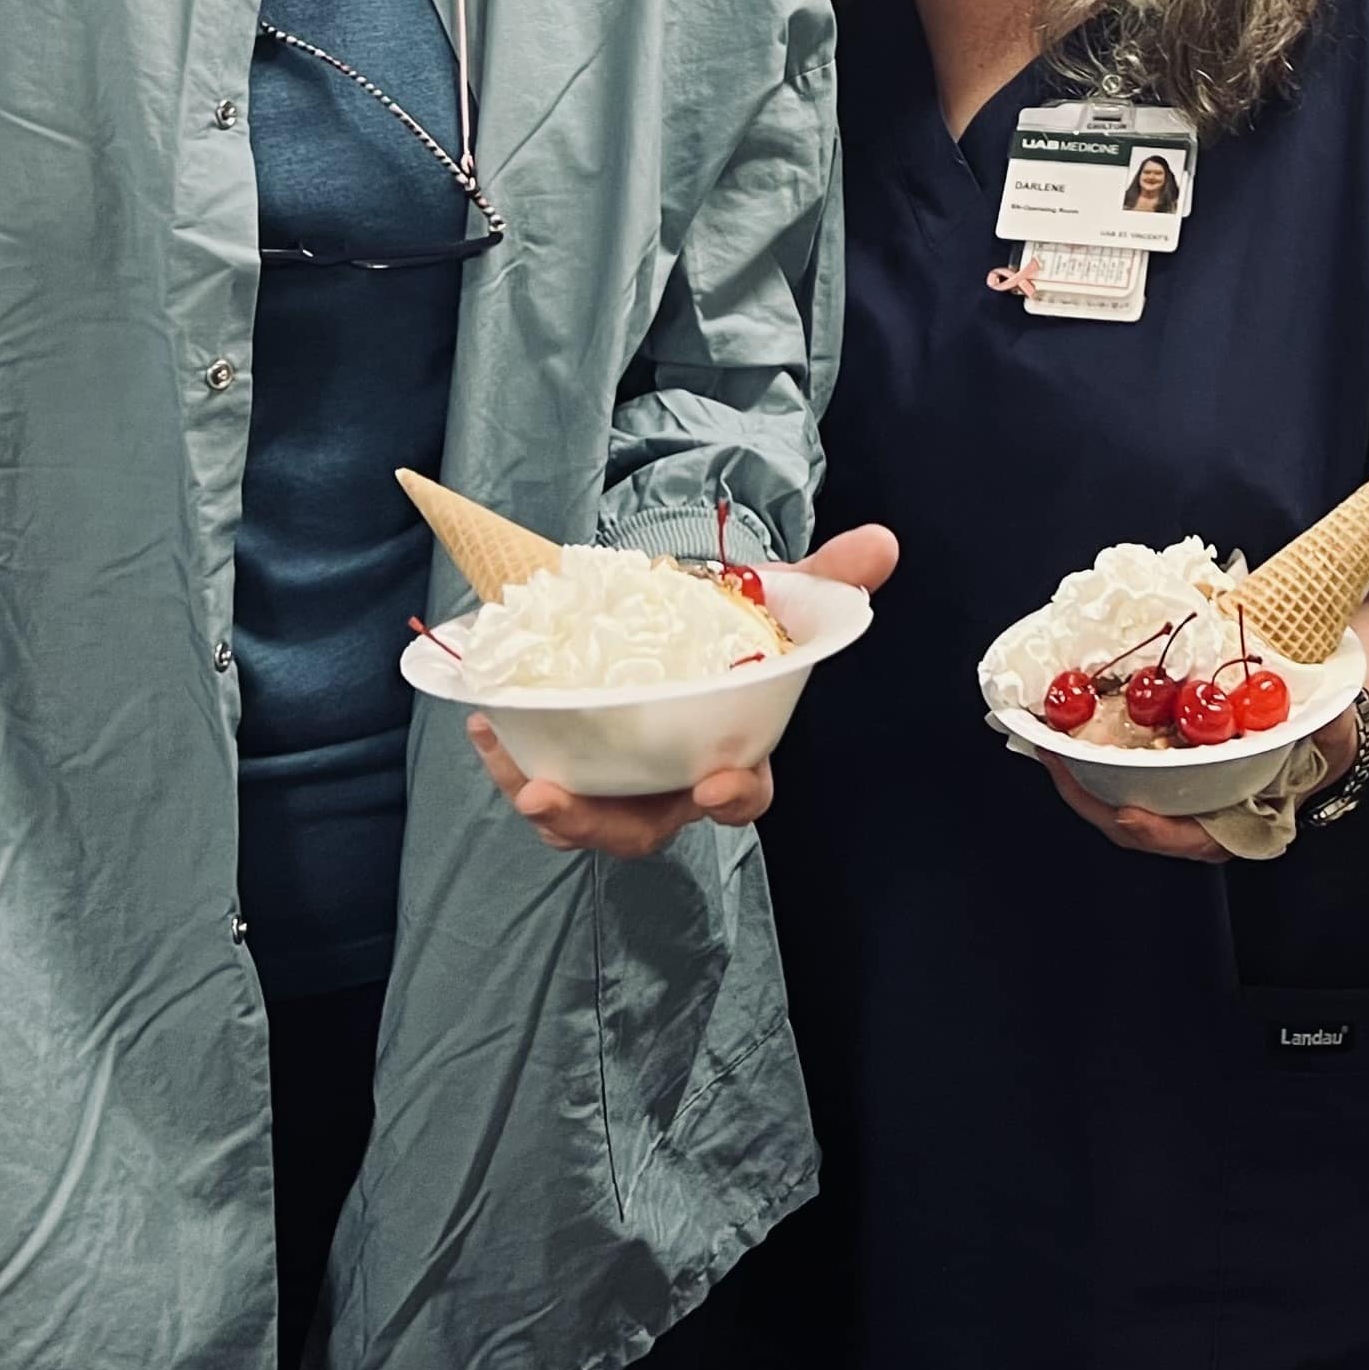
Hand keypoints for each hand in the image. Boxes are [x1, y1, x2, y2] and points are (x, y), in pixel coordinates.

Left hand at [467, 524, 898, 855]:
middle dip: (598, 824)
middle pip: (644, 826)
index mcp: (735, 751)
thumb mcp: (778, 595)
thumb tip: (882, 543)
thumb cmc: (734, 624)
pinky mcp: (577, 760)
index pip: (744, 794)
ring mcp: (623, 778)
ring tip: (513, 773)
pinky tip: (487, 722)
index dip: (733, 796)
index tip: (714, 783)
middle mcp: (675, 779)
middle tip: (553, 799)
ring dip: (548, 806)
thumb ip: (828, 578)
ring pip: (587, 817)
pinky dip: (513, 760)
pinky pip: (545, 777)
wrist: (676, 617)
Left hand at [1032, 706, 1355, 862]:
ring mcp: (1180, 801)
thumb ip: (1322, 730)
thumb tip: (1319, 718)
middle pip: (1136, 826)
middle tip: (1056, 759)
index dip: (1156, 831)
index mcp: (1243, 824)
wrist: (1320, 728)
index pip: (1193, 840)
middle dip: (1091, 797)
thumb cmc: (1323, 737)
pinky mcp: (1165, 779)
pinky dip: (1093, 760)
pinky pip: (1123, 778)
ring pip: (1120, 804)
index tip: (1127, 813)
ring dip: (1082, 779)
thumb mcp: (1328, 734)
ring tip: (1047, 743)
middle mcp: (1203, 819)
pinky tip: (1070, 733)